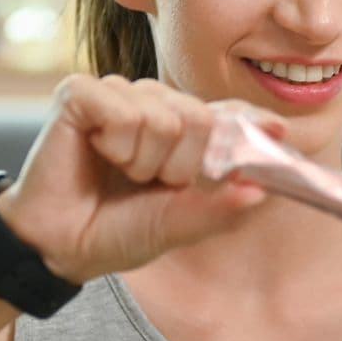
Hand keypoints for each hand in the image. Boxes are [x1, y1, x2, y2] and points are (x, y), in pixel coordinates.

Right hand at [0, 73, 290, 284]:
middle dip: (183, 164)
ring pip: (163, 115)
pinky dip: (116, 142)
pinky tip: (98, 153)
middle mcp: (152, 104)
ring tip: (121, 172)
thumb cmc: (117, 231)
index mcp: (181, 130)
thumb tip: (261, 191)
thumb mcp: (179, 224)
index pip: (229, 113)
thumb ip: (219, 208)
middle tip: (151, 182)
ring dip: (145, 160)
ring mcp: (117, 94)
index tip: (280, 134)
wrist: (60, 247)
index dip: (252, 123)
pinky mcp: (79, 93)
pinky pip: (122, 108)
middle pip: (200, 117)